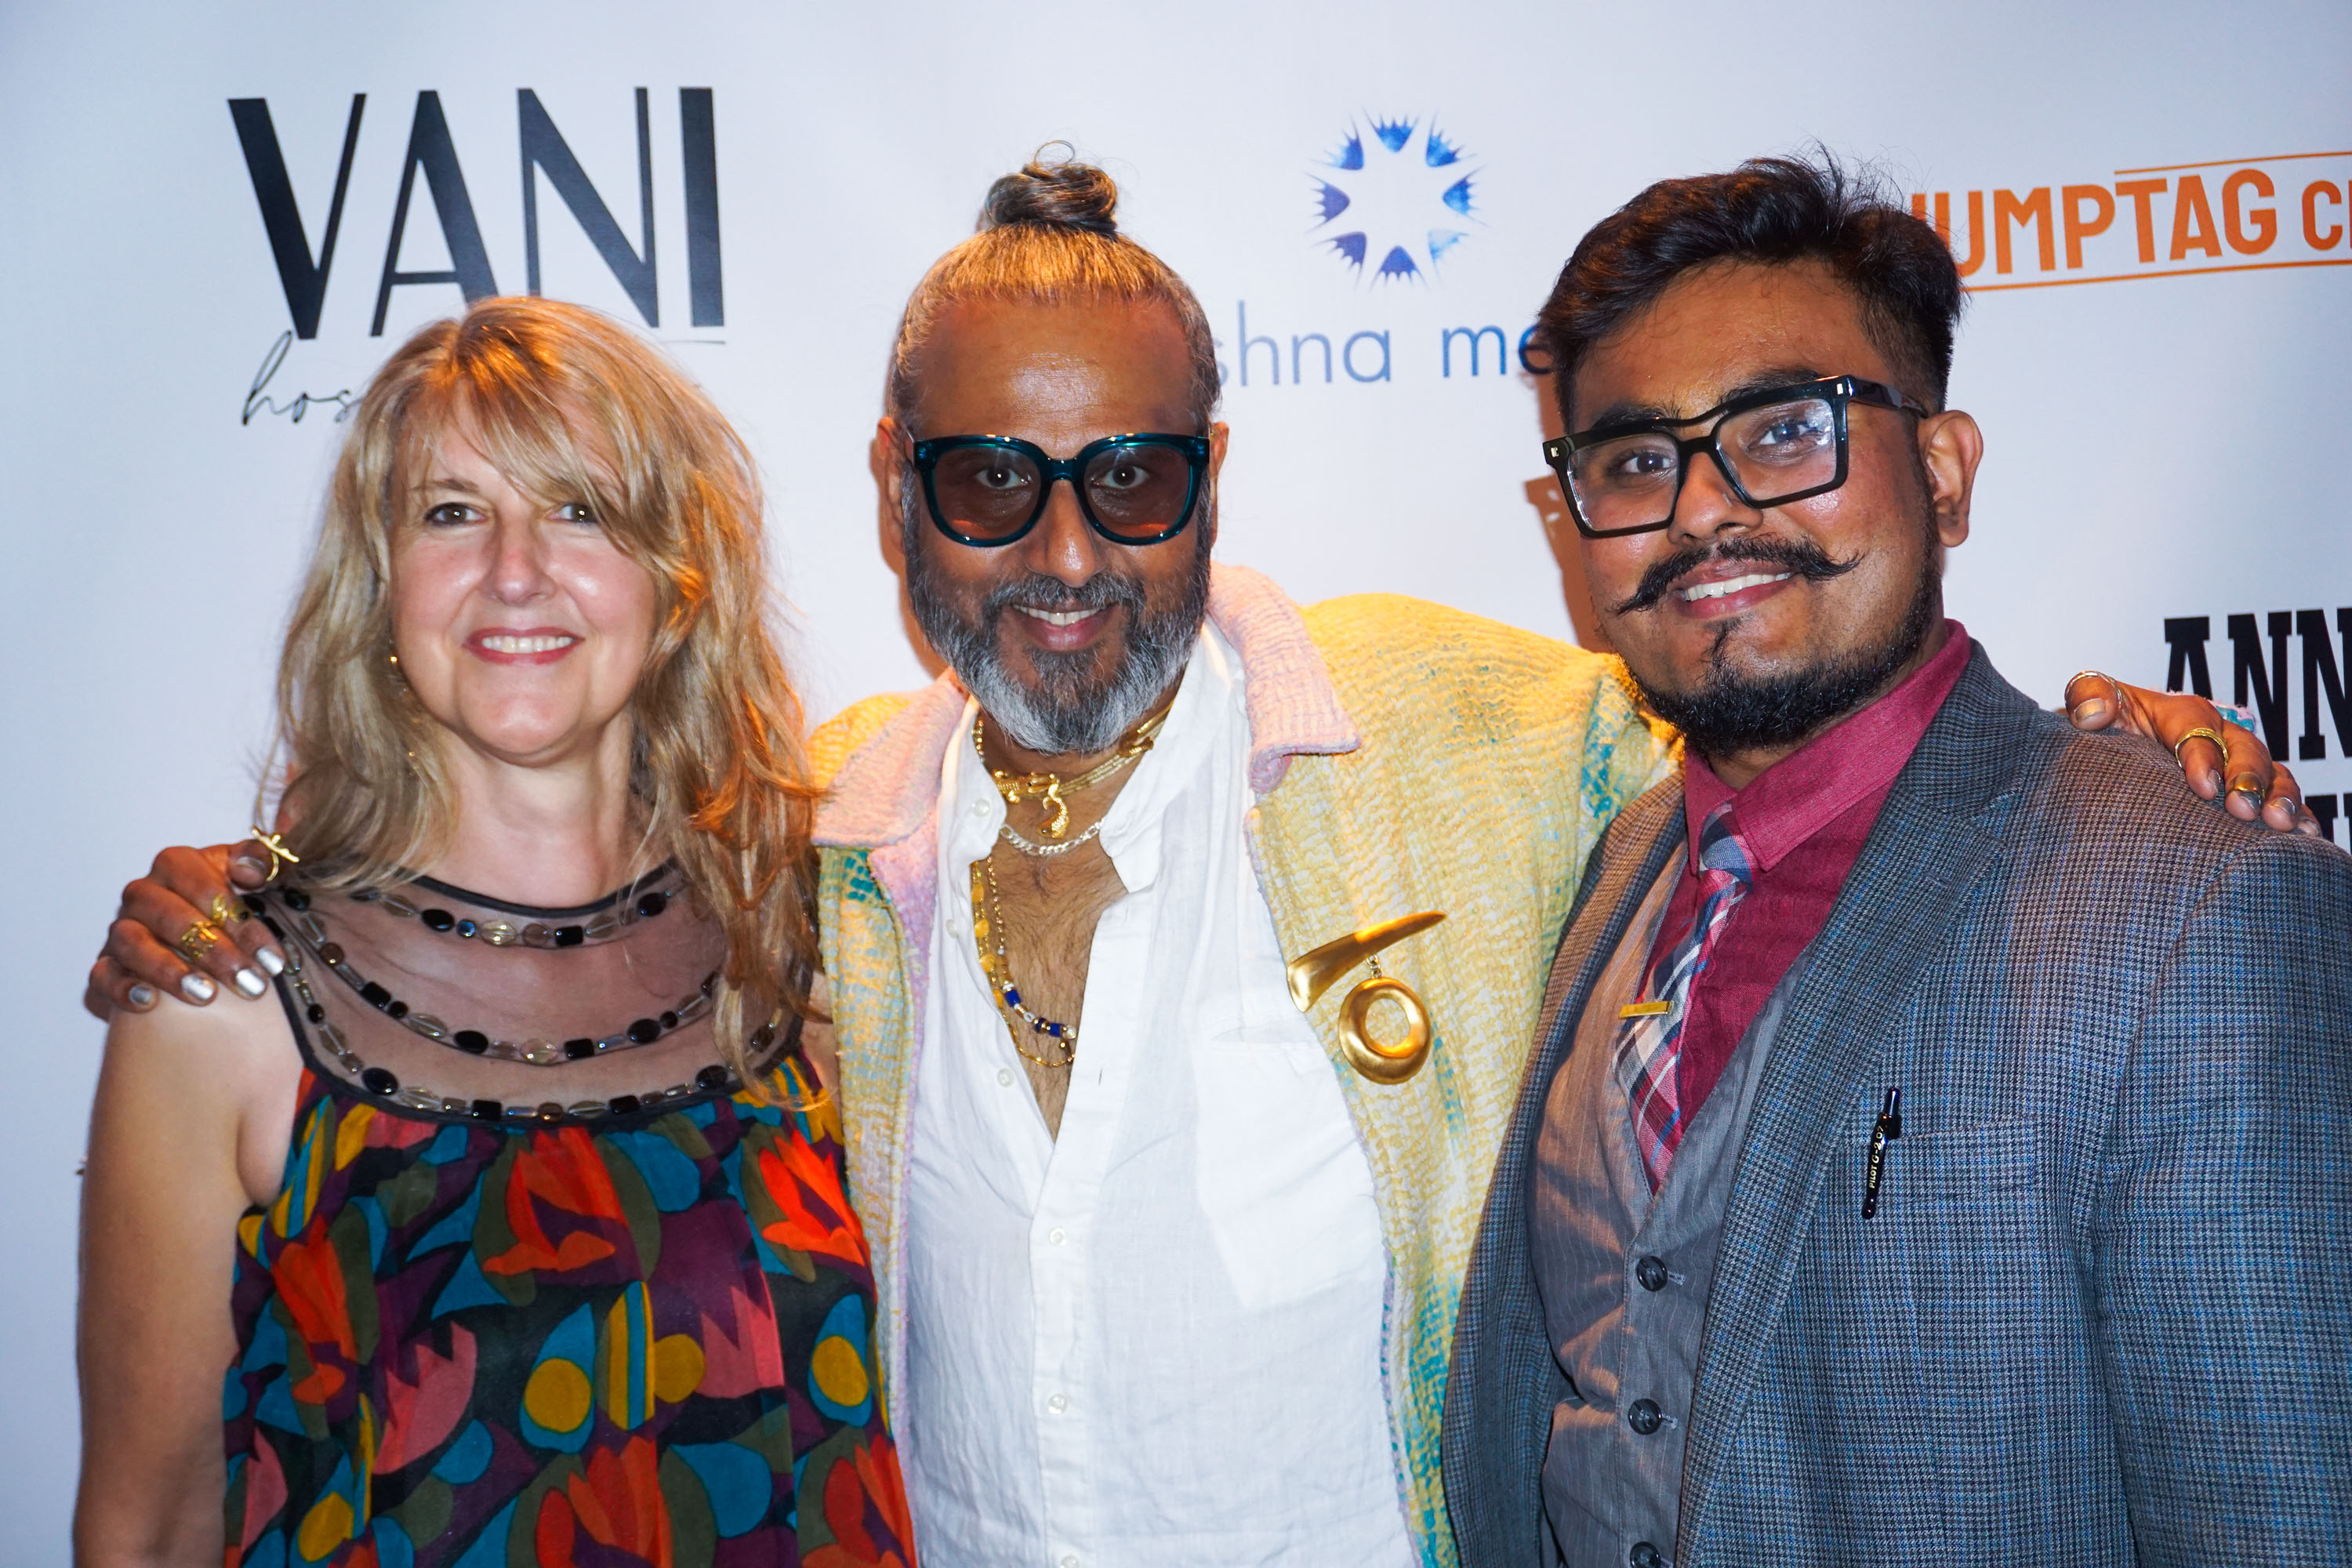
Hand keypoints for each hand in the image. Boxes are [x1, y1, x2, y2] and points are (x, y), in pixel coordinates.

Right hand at [85, 840, 287, 1018]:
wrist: (188, 942)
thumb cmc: (222, 906)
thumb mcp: (246, 875)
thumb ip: (259, 860)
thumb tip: (255, 871)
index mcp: (177, 866)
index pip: (204, 885)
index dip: (240, 921)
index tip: (272, 958)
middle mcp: (144, 893)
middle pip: (171, 915)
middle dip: (216, 952)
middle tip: (251, 983)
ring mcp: (120, 928)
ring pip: (133, 942)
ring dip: (170, 970)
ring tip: (207, 995)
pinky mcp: (105, 964)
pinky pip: (103, 974)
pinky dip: (124, 987)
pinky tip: (150, 1003)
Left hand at [2064, 673, 2319, 835]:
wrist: (2105, 752)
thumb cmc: (2101, 726)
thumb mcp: (2090, 702)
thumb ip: (2088, 696)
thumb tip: (2094, 712)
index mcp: (2180, 712)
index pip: (2196, 728)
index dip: (2202, 756)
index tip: (2203, 787)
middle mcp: (2219, 735)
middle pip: (2244, 749)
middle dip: (2247, 779)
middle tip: (2242, 809)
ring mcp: (2237, 764)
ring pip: (2271, 775)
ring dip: (2279, 798)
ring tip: (2279, 825)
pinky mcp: (2246, 791)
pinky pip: (2280, 800)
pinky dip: (2296, 815)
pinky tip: (2304, 836)